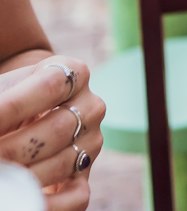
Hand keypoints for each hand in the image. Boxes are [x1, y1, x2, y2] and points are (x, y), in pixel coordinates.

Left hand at [0, 57, 104, 210]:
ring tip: (0, 177)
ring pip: (62, 163)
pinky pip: (74, 199)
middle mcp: (91, 107)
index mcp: (74, 74)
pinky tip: (20, 201)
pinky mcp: (84, 178)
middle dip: (11, 150)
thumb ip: (4, 106)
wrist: (21, 117)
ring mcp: (92, 143)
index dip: (13, 107)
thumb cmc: (8, 100)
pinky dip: (47, 205)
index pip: (50, 86)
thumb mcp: (6, 92)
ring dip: (21, 178)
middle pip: (57, 129)